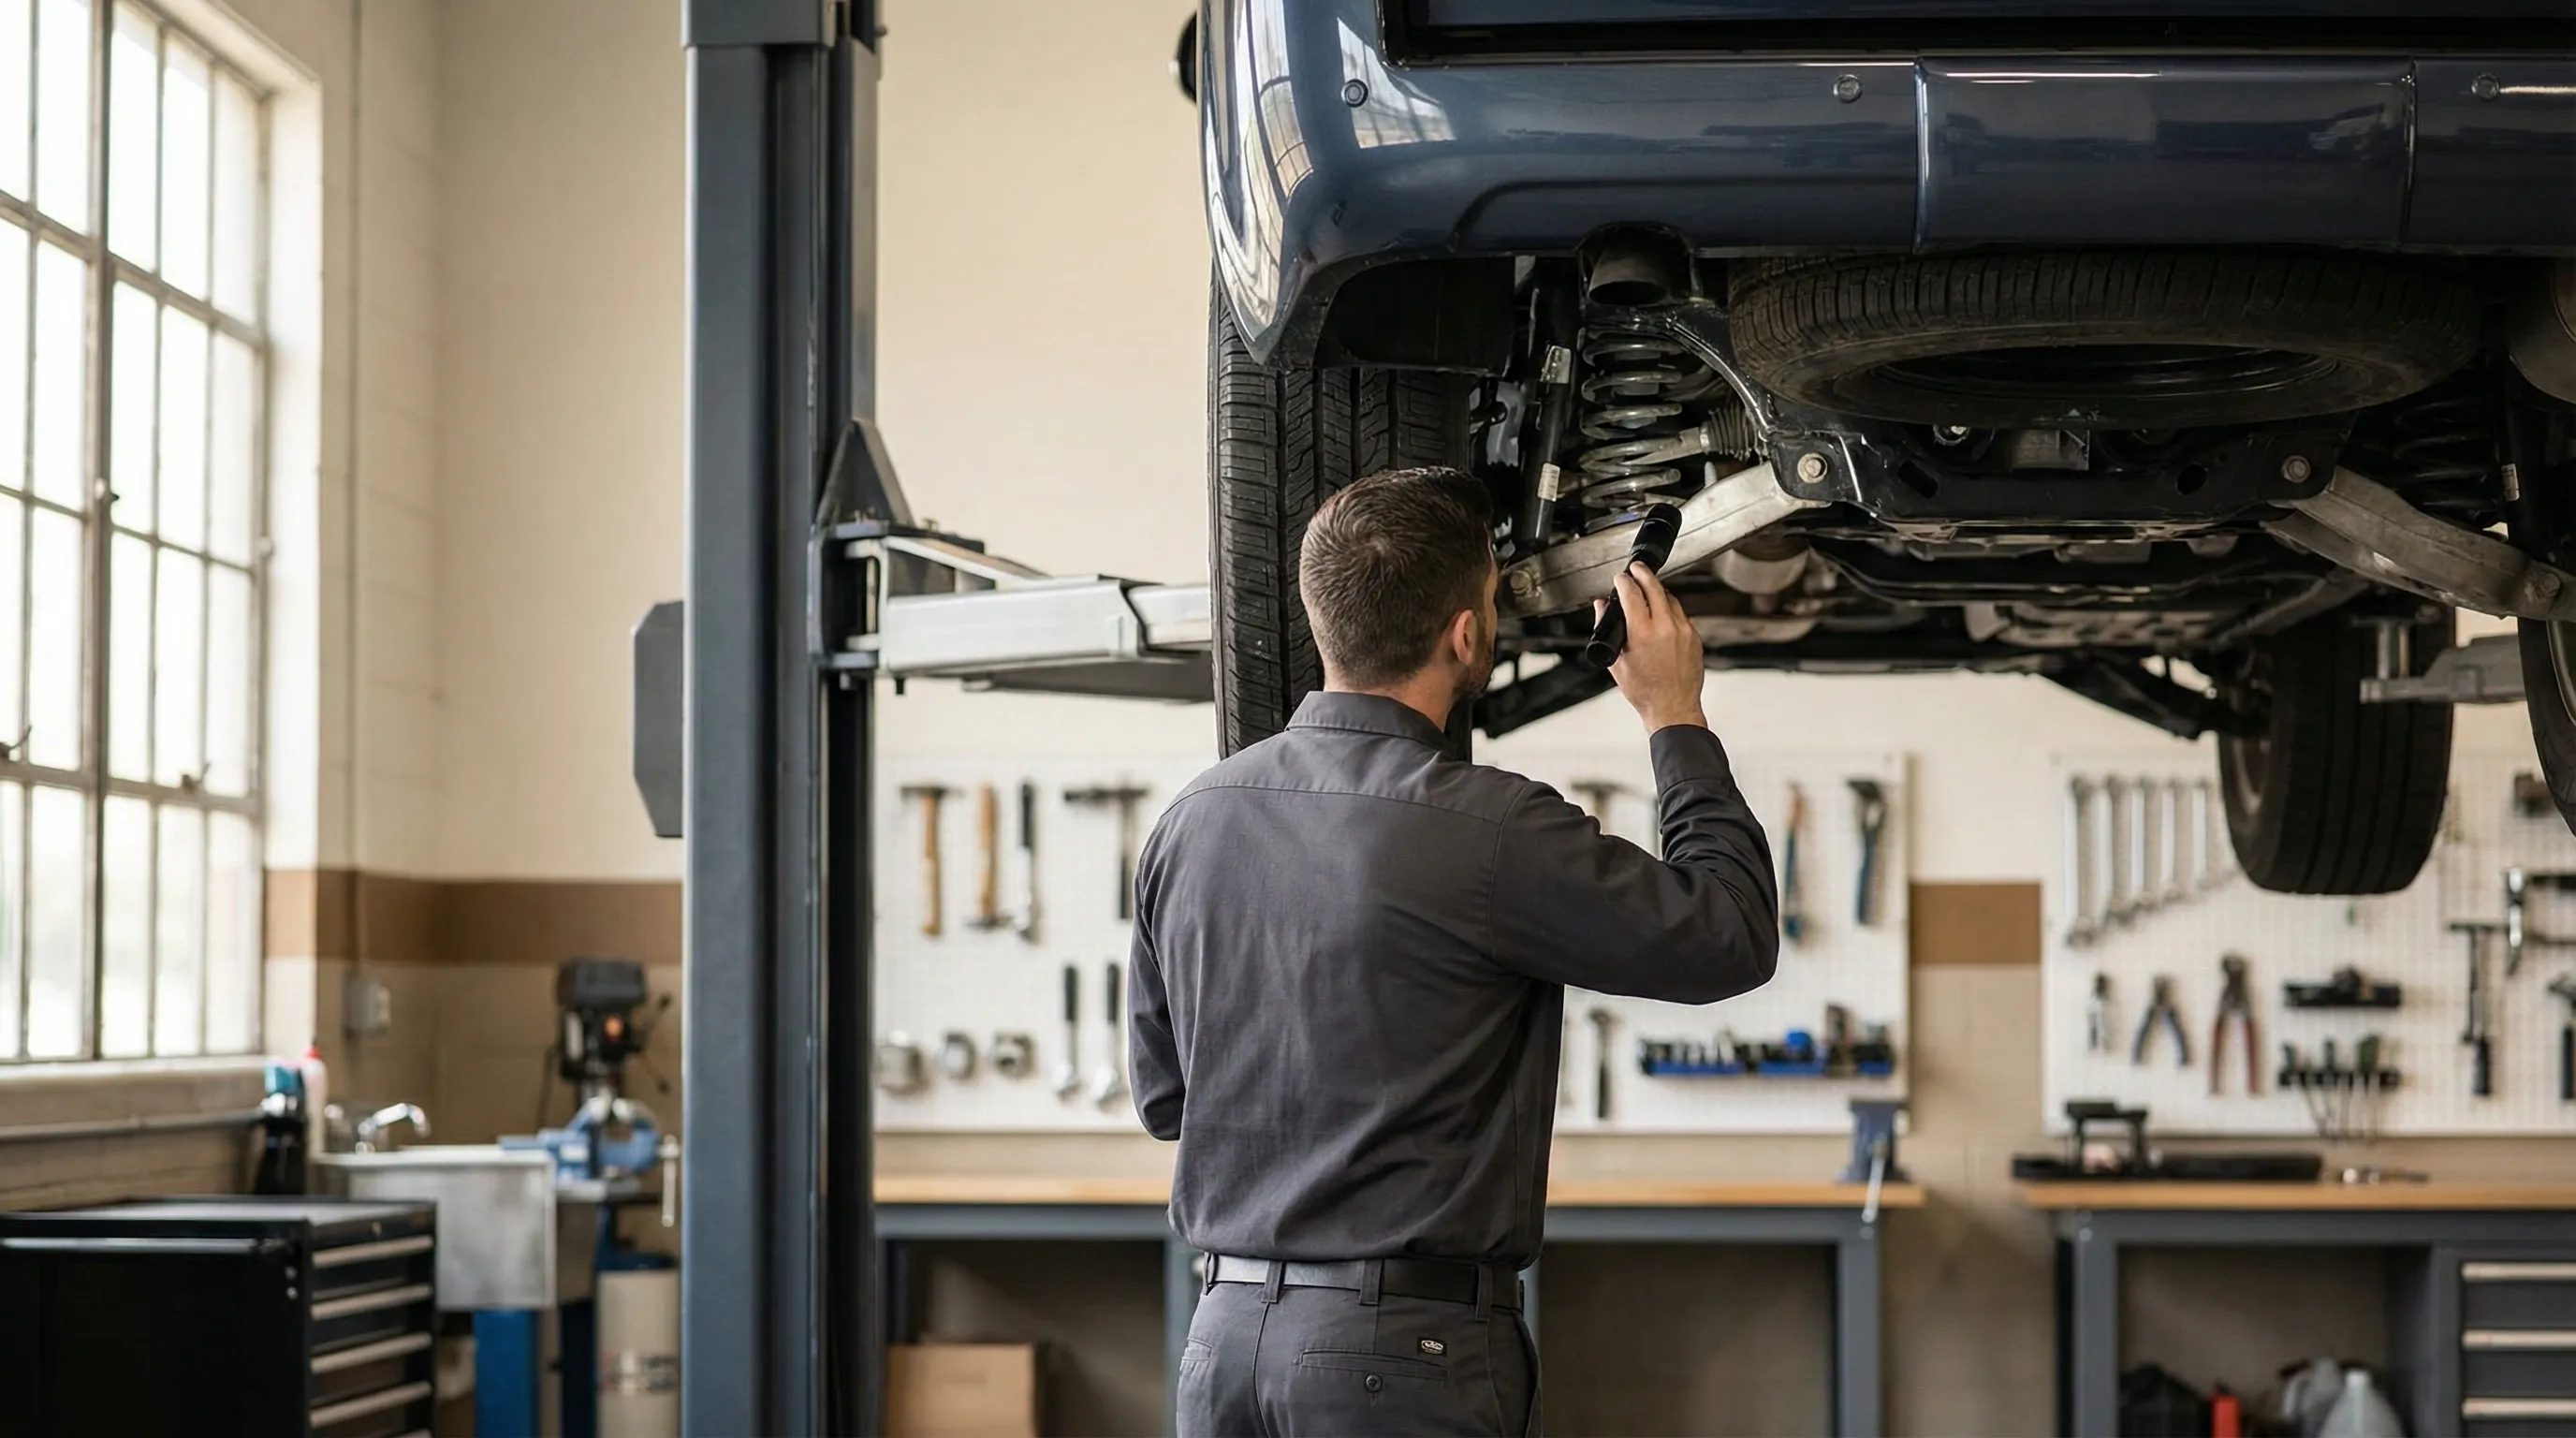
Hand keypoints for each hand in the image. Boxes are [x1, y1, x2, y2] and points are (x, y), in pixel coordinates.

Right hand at [1598, 561, 1705, 731]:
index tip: (1620, 578)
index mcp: (1643, 634)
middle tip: (1636, 568)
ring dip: (1658, 590)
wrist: (1673, 708)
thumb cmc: (1645, 692)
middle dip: (1643, 574)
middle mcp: (1666, 628)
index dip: (1624, 581)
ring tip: (1648, 589)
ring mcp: (1683, 631)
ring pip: (1671, 598)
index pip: (1633, 594)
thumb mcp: (1617, 661)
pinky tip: (1662, 612)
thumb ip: (1607, 629)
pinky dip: (1670, 607)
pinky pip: (1681, 613)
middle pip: (1655, 588)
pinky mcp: (1694, 637)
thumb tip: (1600, 607)